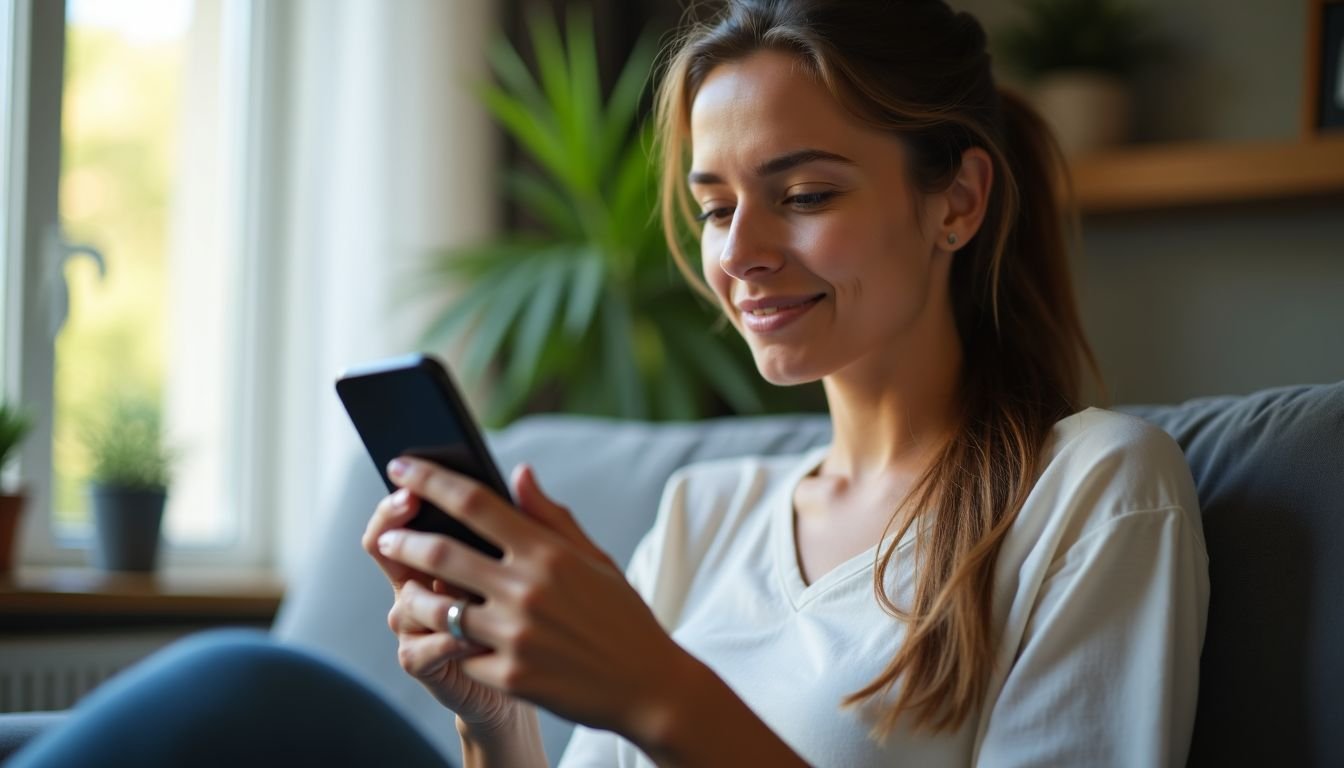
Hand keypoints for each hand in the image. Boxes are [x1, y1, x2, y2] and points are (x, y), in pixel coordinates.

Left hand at [370, 457, 693, 739]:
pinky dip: (448, 642)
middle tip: (386, 535)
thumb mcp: (594, 559)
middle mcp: (527, 589)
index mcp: (547, 552)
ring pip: (436, 607)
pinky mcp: (508, 675)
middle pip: (440, 553)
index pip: (474, 502)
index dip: (430, 479)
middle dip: (401, 540)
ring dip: (411, 595)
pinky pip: (459, 653)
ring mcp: (515, 635)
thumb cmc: (622, 616)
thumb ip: (550, 516)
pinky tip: (445, 637)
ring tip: (406, 589)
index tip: (399, 466)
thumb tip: (518, 472)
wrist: (648, 686)